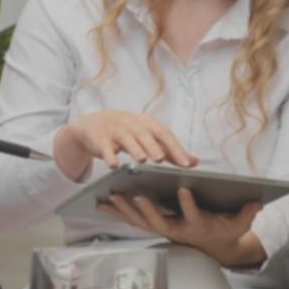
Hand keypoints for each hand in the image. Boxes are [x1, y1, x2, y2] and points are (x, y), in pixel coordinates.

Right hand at [53, 111, 196, 180]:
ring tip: (142, 159)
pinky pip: (105, 148)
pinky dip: (109, 155)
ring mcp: (115, 131)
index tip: (186, 163)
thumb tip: (195, 162)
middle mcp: (132, 125)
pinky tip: (114, 165)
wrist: (93, 125)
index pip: (164, 134)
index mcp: (147, 124)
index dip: (175, 148)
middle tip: (162, 158)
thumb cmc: (127, 133)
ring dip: (134, 148)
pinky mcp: (100, 140)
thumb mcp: (149, 138)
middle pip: (145, 134)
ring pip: (126, 139)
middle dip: (154, 146)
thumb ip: (171, 151)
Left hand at [98, 187, 264, 267]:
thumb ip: (247, 213)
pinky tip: (102, 202)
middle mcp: (177, 230)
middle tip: (134, 195)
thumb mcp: (240, 222)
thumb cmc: (225, 228)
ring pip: (141, 222)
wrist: (215, 243)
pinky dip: (117, 211)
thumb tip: (256, 202)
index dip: (189, 205)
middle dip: (146, 210)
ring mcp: (163, 229)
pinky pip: (133, 219)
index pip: (193, 215)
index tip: (184, 190)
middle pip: (159, 222)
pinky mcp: (154, 226)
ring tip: (109, 196)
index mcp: (198, 225)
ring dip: (125, 211)